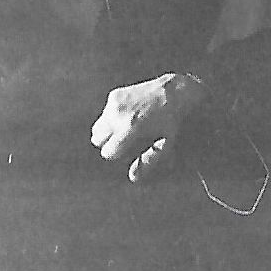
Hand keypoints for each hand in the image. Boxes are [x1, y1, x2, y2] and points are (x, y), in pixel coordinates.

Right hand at [90, 73, 204, 181]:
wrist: (173, 92)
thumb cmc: (172, 122)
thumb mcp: (166, 144)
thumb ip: (148, 161)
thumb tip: (132, 178)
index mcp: (129, 128)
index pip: (108, 152)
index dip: (117, 155)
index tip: (127, 151)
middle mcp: (117, 115)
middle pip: (97, 139)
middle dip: (108, 143)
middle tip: (126, 140)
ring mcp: (114, 103)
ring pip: (98, 127)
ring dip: (108, 131)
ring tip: (127, 130)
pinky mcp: (114, 95)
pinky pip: (105, 114)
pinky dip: (112, 118)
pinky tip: (130, 115)